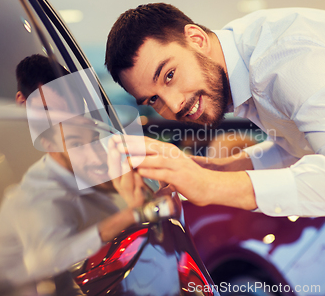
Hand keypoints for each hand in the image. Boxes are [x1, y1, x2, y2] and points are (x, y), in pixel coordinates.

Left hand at [114, 135, 256, 209]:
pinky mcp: (178, 176)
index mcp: (168, 149)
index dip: (130, 140)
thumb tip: (140, 160)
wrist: (208, 186)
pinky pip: (162, 172)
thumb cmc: (188, 177)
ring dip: (138, 158)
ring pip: (153, 158)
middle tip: (115, 143)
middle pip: (147, 146)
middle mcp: (171, 153)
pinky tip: (140, 171)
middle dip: (130, 145)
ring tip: (124, 157)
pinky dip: (150, 171)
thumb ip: (157, 161)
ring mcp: (176, 164)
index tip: (115, 138)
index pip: (146, 141)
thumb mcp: (171, 165)